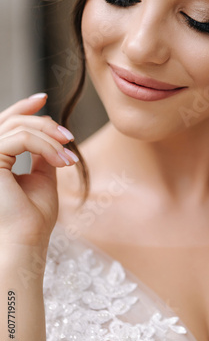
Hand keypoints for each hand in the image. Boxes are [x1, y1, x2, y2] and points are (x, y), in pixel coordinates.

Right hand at [0, 93, 78, 253]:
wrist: (26, 242)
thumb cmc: (33, 218)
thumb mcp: (41, 178)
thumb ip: (41, 155)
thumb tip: (50, 135)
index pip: (4, 124)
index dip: (22, 108)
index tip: (43, 98)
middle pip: (13, 121)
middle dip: (45, 124)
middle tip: (69, 137)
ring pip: (19, 128)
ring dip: (50, 139)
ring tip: (69, 157)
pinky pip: (22, 140)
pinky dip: (46, 147)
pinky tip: (62, 161)